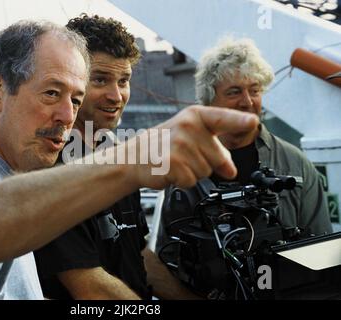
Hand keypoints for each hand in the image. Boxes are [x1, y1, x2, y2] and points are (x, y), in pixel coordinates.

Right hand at [126, 105, 258, 188]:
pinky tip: (170, 171)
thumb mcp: (188, 138)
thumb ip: (214, 150)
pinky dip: (182, 181)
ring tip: (176, 163)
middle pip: (218, 157)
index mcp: (195, 116)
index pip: (223, 118)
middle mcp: (188, 127)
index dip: (240, 121)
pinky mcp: (172, 162)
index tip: (253, 122)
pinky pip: (191, 181)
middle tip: (185, 157)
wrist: (133, 158)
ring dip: (192, 173)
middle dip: (207, 163)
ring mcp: (180, 144)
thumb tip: (231, 171)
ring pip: (205, 171)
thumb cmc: (160, 145)